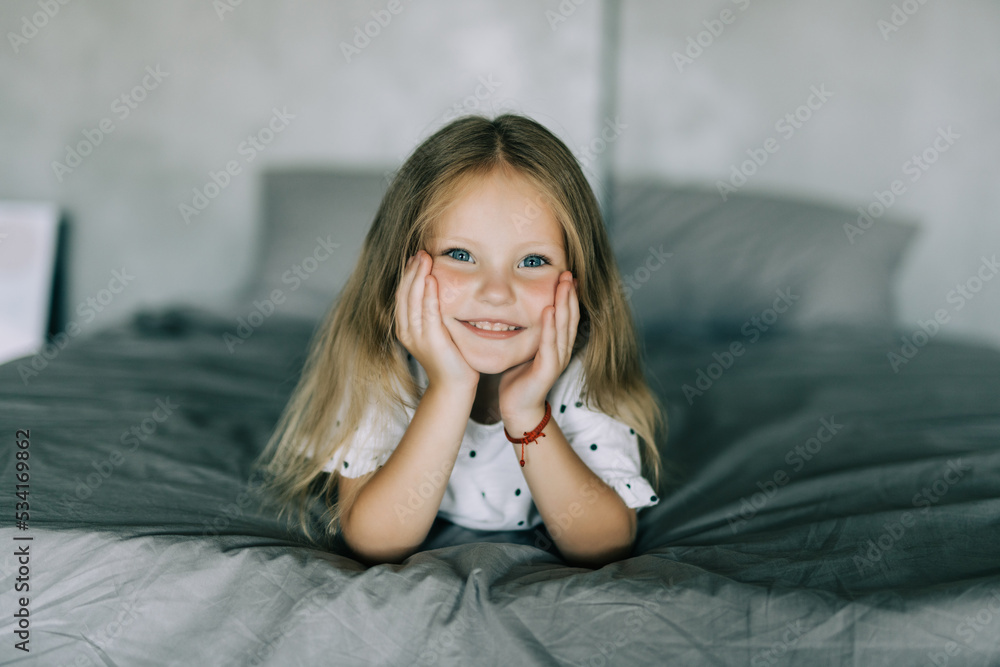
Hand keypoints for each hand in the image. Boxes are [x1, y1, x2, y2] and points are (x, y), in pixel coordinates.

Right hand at [395, 250, 479, 391]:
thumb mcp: (438, 331)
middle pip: (404, 294)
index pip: (403, 295)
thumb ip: (434, 313)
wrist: (454, 385)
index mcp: (406, 328)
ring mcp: (417, 336)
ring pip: (413, 300)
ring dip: (418, 276)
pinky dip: (428, 294)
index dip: (408, 275)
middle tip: (420, 252)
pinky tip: (432, 279)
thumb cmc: (450, 358)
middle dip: (412, 271)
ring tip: (424, 258)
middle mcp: (407, 331)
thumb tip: (438, 289)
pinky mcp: (431, 340)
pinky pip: (428, 312)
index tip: (416, 257)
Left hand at [498, 271, 579, 419]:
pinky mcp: (548, 370)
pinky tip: (549, 310)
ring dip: (564, 304)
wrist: (517, 407)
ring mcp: (557, 360)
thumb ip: (529, 332)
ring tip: (563, 285)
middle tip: (568, 273)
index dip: (569, 296)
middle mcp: (562, 351)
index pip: (567, 316)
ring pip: (563, 327)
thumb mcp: (525, 349)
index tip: (567, 276)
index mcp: (558, 345)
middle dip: (570, 295)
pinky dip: (550, 326)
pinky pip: (549, 344)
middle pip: (570, 318)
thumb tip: (517, 310)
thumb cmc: (518, 378)